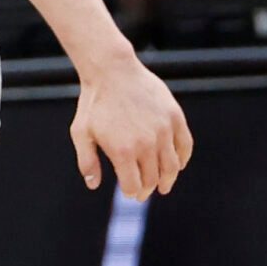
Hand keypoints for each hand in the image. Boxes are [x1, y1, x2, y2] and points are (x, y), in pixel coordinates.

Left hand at [70, 58, 192, 199]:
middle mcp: (146, 144)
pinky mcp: (175, 118)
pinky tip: (178, 165)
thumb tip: (93, 185)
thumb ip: (87, 161)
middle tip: (143, 193)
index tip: (131, 194)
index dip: (132, 193)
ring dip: (168, 180)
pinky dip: (183, 159)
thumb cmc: (93, 103)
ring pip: (172, 167)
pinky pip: (185, 145)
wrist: (113, 71)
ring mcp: (163, 131)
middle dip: (148, 189)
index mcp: (123, 151)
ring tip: (163, 186)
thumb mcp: (81, 133)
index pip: (134, 185)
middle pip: (153, 178)